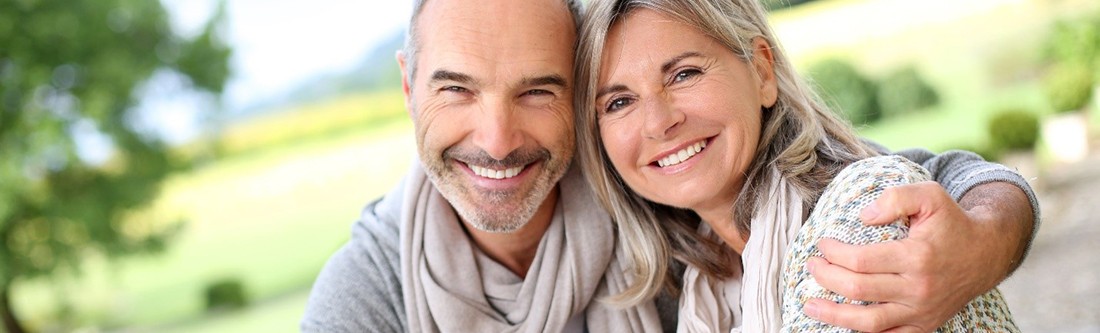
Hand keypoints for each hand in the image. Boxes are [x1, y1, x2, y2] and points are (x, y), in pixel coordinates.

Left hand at [803, 181, 1027, 331]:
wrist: (986, 253)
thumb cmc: (952, 222)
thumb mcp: (929, 195)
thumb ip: (895, 198)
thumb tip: (863, 217)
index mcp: (916, 256)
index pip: (860, 260)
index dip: (833, 253)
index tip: (822, 244)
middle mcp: (918, 288)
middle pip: (858, 290)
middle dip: (826, 277)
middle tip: (812, 266)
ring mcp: (921, 311)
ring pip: (869, 322)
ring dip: (834, 315)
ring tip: (810, 305)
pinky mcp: (924, 325)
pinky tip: (841, 325)